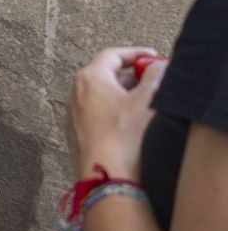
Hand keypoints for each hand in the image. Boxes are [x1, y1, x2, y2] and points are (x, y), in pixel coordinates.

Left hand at [67, 47, 166, 178]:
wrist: (106, 176)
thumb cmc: (124, 138)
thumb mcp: (147, 101)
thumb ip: (154, 76)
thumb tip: (157, 66)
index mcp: (89, 78)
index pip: (112, 55)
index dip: (135, 53)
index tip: (153, 58)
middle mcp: (75, 93)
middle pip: (105, 73)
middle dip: (131, 75)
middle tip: (153, 80)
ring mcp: (73, 113)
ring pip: (100, 94)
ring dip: (123, 94)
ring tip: (145, 102)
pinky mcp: (76, 132)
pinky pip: (96, 112)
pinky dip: (113, 110)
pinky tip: (130, 123)